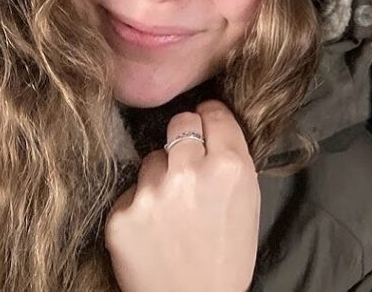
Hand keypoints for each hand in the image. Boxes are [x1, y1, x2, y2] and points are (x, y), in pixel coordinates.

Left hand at [106, 100, 259, 291]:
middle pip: (179, 123)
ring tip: (173, 208)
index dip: (210, 118)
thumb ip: (233, 162)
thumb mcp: (249, 202)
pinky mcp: (122, 214)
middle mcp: (190, 172)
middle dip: (184, 138)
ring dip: (160, 175)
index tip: (206, 125)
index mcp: (230, 167)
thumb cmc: (228, 257)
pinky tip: (154, 228)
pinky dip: (140, 206)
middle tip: (188, 162)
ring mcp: (152, 192)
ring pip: (152, 158)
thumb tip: (214, 129)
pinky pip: (131, 192)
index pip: (212, 113)